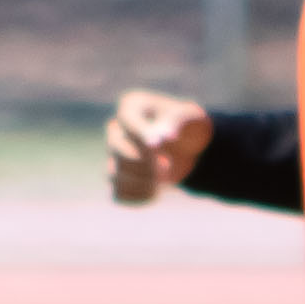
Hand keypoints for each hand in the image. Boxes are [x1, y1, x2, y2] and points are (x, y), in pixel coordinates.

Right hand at [105, 90, 213, 204]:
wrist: (190, 147)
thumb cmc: (189, 126)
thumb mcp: (190, 118)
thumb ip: (175, 123)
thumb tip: (160, 138)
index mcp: (132, 106)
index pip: (126, 120)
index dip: (140, 135)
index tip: (158, 147)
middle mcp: (117, 130)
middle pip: (116, 149)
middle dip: (144, 162)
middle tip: (167, 165)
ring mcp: (115, 156)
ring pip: (114, 174)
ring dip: (142, 182)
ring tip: (166, 179)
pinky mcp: (120, 179)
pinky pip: (118, 195)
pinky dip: (137, 197)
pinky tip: (156, 192)